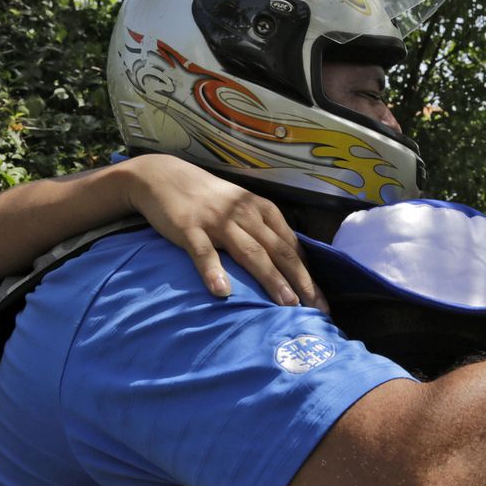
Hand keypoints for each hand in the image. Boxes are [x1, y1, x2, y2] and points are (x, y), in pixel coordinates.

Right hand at [119, 155, 326, 311]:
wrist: (163, 176)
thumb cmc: (209, 199)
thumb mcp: (243, 208)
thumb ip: (264, 231)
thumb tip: (290, 263)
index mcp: (262, 210)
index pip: (292, 246)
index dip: (309, 274)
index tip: (322, 301)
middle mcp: (245, 214)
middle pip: (279, 251)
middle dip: (301, 281)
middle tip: (316, 309)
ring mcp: (218, 221)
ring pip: (250, 252)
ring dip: (271, 278)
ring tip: (287, 304)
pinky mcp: (189, 228)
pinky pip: (203, 252)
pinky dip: (213, 271)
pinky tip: (222, 291)